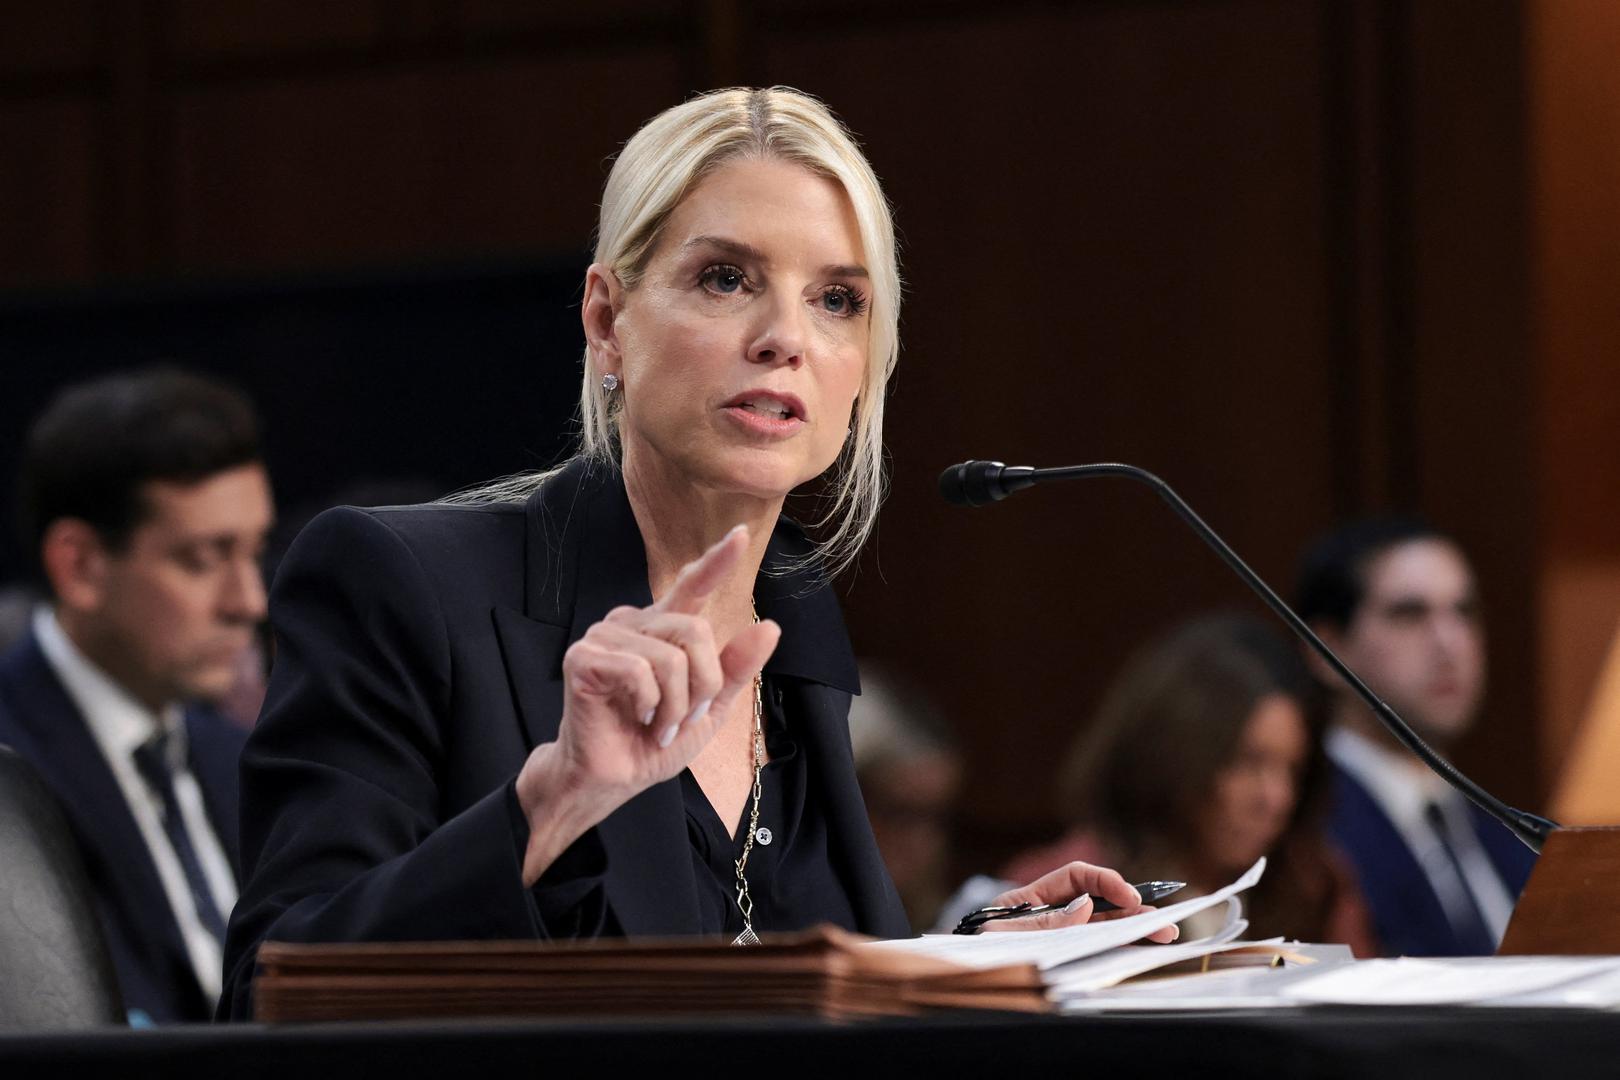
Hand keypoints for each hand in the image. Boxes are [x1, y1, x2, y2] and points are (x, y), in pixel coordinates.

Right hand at [514, 525, 779, 883]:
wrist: (614, 779)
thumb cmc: (652, 742)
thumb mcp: (709, 709)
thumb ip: (735, 669)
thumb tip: (770, 627)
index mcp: (661, 630)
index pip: (692, 587)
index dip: (716, 561)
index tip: (740, 534)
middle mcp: (632, 622)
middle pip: (695, 632)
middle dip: (701, 687)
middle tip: (681, 719)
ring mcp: (605, 636)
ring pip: (671, 656)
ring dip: (674, 704)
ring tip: (655, 724)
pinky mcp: (583, 657)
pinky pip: (640, 670)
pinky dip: (648, 704)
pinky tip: (635, 718)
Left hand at [981, 862, 1179, 941]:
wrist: (954, 975)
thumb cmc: (972, 950)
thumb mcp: (1001, 934)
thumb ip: (1042, 923)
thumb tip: (1086, 907)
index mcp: (1031, 897)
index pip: (1075, 877)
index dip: (1105, 882)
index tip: (1129, 897)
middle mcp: (1049, 913)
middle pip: (1097, 903)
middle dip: (1132, 909)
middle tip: (1163, 922)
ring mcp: (1057, 935)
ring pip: (1102, 927)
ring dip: (1133, 929)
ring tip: (1163, 935)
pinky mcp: (1061, 957)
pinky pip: (1094, 949)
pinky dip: (1118, 948)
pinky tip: (1141, 950)